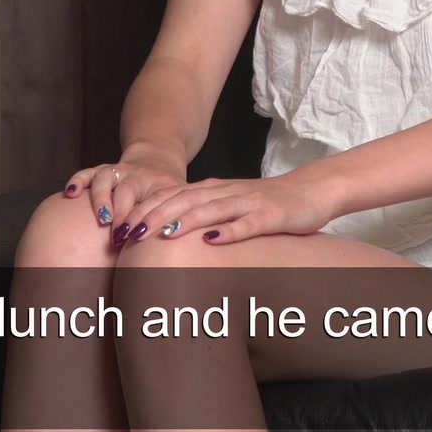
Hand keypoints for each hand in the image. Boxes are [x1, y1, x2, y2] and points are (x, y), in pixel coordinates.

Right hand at [64, 148, 187, 234]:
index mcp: (159, 183)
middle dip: (122, 212)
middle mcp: (137, 175)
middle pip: (127, 189)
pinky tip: (71, 193)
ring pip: (106, 178)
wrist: (157, 161)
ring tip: (101, 217)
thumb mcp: (179, 200)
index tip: (137, 237)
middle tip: (118, 234)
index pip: (152, 200)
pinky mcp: (103, 170)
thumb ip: (177, 217)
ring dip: (101, 197)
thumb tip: (184, 243)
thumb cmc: (168, 190)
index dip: (144, 219)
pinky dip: (78, 181)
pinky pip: (87, 172)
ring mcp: (119, 171)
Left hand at [123, 170, 336, 245]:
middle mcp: (227, 192)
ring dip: (185, 221)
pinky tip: (214, 241)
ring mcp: (249, 203)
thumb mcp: (231, 206)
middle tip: (128, 232)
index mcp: (215, 190)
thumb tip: (167, 237)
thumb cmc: (268, 204)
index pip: (173, 196)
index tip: (119, 225)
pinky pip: (248, 224)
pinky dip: (230, 231)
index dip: (146, 209)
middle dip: (155, 215)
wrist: (312, 191)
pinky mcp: (271, 216)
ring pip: (212, 209)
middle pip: (185, 201)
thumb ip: (203, 216)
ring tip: (161, 235)